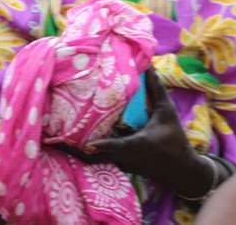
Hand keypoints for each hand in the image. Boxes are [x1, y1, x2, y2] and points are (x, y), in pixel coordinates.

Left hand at [68, 68, 212, 195]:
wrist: (181, 170)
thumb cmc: (174, 139)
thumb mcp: (167, 112)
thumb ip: (156, 90)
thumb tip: (148, 66)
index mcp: (139, 144)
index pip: (119, 146)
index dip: (104, 144)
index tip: (86, 143)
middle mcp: (126, 157)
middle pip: (96, 157)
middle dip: (75, 149)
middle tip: (54, 136)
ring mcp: (122, 164)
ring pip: (95, 160)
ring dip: (77, 150)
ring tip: (57, 136)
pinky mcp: (120, 166)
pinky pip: (99, 160)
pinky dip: (87, 151)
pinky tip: (75, 138)